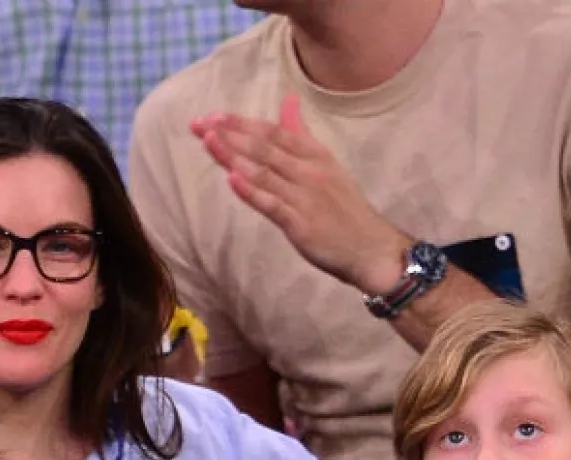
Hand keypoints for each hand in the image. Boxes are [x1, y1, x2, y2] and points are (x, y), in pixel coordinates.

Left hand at [191, 94, 408, 293]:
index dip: (241, 123)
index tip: (213, 116)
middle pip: (264, 148)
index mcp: (314, 154)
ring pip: (264, 172)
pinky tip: (232, 179)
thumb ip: (302, 134)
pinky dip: (252, 191)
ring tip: (208, 142)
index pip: (273, 132)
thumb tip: (288, 101)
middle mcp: (308, 171)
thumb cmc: (345, 209)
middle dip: (229, 135)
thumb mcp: (327, 164)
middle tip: (199, 125)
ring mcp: (304, 197)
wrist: (371, 248)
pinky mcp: (301, 224)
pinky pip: (272, 204)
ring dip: (234, 156)